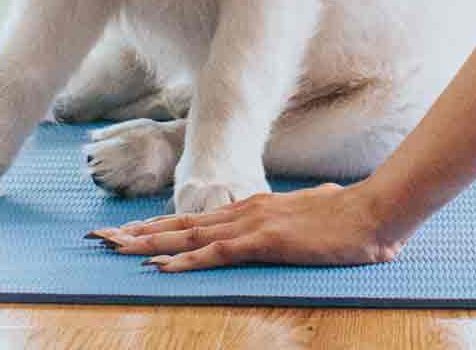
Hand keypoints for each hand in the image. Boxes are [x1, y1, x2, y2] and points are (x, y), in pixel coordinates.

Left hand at [87, 183, 404, 271]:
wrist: (374, 212)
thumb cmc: (349, 218)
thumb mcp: (310, 218)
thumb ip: (291, 224)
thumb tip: (289, 230)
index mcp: (253, 208)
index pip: (196, 218)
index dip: (160, 225)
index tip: (129, 231)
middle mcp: (244, 211)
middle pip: (181, 223)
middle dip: (139, 232)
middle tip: (102, 237)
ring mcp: (252, 225)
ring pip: (189, 235)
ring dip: (150, 243)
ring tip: (117, 249)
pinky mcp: (264, 241)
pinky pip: (216, 253)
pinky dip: (186, 260)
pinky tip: (162, 267)